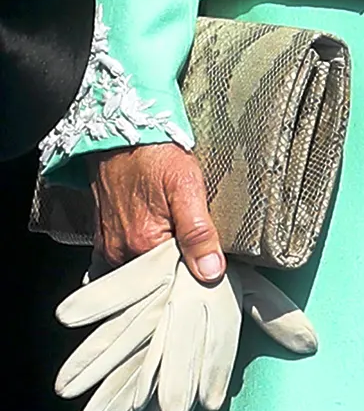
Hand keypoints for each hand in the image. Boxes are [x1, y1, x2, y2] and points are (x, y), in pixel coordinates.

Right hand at [93, 143, 224, 279]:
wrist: (122, 132)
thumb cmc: (155, 155)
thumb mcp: (187, 188)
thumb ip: (198, 233)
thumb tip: (211, 271)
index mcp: (142, 244)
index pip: (176, 278)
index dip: (195, 271)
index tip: (206, 259)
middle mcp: (119, 250)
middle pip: (157, 275)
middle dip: (177, 266)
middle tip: (192, 244)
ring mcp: (109, 244)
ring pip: (142, 267)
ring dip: (160, 258)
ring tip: (174, 235)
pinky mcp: (104, 236)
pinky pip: (125, 257)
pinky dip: (141, 253)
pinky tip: (154, 237)